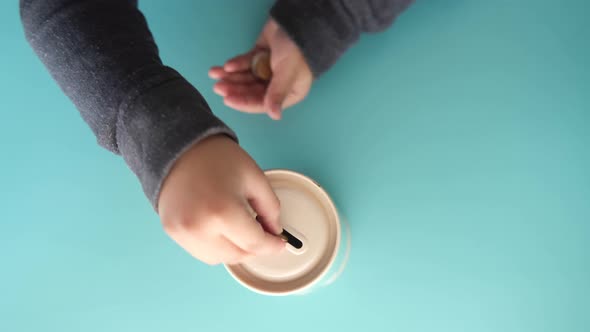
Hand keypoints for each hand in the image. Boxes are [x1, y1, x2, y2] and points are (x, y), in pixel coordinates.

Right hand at [158, 135, 284, 264]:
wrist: (179, 147)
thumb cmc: (217, 158)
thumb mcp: (255, 178)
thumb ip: (271, 209)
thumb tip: (275, 232)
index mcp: (223, 212)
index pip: (255, 244)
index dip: (272, 245)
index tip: (280, 242)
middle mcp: (200, 228)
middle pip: (238, 255)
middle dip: (255, 247)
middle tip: (262, 232)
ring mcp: (183, 233)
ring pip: (220, 259)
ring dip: (235, 250)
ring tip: (239, 228)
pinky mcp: (173, 232)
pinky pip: (202, 252)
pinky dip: (217, 247)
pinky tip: (221, 228)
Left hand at [209, 18, 312, 119]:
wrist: (297, 22)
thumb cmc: (296, 52)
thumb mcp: (287, 74)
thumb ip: (277, 93)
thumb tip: (275, 116)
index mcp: (289, 93)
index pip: (262, 103)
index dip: (244, 102)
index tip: (227, 100)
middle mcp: (277, 84)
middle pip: (251, 90)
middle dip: (234, 88)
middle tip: (217, 86)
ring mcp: (268, 69)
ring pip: (246, 77)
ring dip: (231, 77)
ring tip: (215, 74)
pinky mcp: (260, 56)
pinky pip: (245, 64)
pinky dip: (236, 65)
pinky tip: (227, 65)